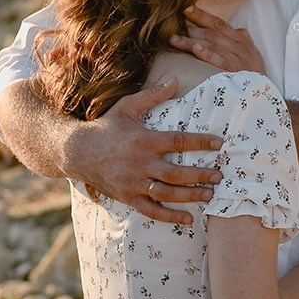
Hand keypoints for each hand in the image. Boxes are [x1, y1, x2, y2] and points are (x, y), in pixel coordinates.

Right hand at [62, 78, 222, 223]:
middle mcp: (140, 163)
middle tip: (219, 176)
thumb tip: (175, 80)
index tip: (219, 143)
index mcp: (143, 140)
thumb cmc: (107, 126)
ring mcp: (134, 182)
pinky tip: (188, 219)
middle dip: (200, 175)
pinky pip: (151, 210)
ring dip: (190, 195)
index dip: (200, 142)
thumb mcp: (127, 106)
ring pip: (166, 193)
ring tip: (209, 195)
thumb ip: (153, 95)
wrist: (78, 151)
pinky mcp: (128, 197)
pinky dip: (170, 217)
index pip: (177, 141)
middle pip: (175, 172)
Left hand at [170, 5, 264, 72]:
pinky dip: (207, 54)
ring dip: (192, 42)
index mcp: (241, 39)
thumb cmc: (253, 74)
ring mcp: (239, 58)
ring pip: (212, 45)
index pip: (219, 23)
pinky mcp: (236, 72)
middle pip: (213, 33)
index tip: (186, 9)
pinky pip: (220, 60)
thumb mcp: (249, 53)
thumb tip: (218, 29)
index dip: (202, 15)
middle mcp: (240, 46)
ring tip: (175, 40)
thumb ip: (236, 40)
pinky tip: (196, 50)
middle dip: (192, 29)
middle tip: (172, 27)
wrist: (262, 94)